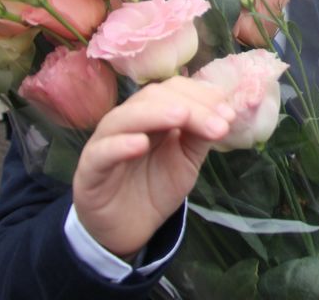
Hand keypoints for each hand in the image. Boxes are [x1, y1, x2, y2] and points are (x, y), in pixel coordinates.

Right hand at [72, 77, 235, 259]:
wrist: (129, 228)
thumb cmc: (156, 187)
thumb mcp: (187, 160)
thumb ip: (200, 136)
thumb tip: (224, 112)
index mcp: (151, 114)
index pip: (173, 90)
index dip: (201, 96)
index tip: (228, 114)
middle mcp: (126, 121)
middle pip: (152, 97)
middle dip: (189, 106)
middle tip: (218, 124)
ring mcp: (105, 142)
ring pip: (124, 117)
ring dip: (155, 114)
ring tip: (182, 117)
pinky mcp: (90, 170)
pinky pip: (102, 152)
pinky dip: (120, 144)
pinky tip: (141, 144)